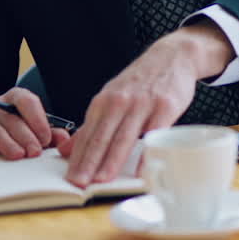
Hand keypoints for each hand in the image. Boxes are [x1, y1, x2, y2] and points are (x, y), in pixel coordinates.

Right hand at [0, 87, 71, 158]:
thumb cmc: (14, 136)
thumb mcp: (34, 134)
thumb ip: (50, 135)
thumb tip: (65, 139)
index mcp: (15, 98)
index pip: (27, 101)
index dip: (38, 119)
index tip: (46, 138)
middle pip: (13, 118)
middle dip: (27, 136)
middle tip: (35, 152)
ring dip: (9, 142)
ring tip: (19, 155)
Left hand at [59, 22, 233, 186]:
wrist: (172, 56)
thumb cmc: (141, 81)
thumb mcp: (111, 97)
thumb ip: (91, 126)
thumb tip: (66, 151)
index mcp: (104, 101)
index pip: (87, 134)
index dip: (78, 157)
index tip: (70, 178)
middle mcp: (120, 101)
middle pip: (102, 136)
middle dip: (89, 162)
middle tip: (79, 183)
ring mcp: (143, 104)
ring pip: (124, 136)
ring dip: (111, 160)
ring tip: (101, 180)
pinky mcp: (165, 107)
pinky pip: (153, 133)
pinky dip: (146, 152)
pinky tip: (140, 167)